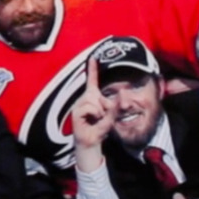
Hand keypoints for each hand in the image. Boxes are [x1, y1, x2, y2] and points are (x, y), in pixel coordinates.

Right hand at [71, 57, 113, 171]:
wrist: (91, 142)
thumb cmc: (100, 128)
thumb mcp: (112, 116)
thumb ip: (116, 107)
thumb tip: (122, 95)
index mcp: (92, 97)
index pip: (92, 81)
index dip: (92, 69)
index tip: (93, 56)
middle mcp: (84, 98)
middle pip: (96, 94)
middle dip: (104, 105)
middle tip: (101, 117)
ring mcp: (78, 104)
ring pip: (94, 101)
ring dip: (100, 112)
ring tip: (96, 119)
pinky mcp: (75, 111)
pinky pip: (90, 107)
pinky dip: (95, 114)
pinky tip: (91, 121)